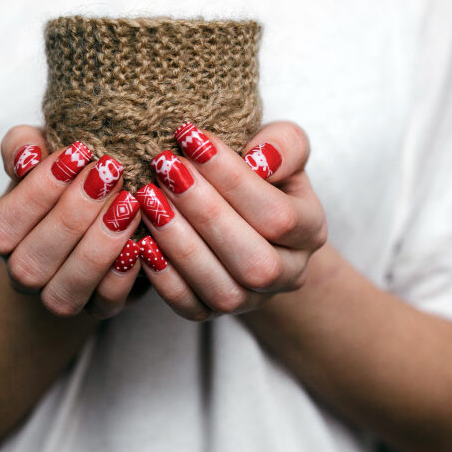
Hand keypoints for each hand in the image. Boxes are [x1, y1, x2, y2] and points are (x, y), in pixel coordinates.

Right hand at [0, 126, 142, 318]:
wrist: (94, 219)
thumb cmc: (63, 180)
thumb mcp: (40, 153)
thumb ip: (23, 145)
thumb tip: (28, 155)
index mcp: (1, 236)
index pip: (1, 225)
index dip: (37, 191)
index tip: (77, 153)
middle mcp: (23, 274)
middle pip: (31, 261)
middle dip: (72, 215)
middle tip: (110, 174)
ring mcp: (60, 297)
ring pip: (65, 291)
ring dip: (98, 246)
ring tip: (129, 204)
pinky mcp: (100, 308)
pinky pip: (106, 304)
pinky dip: (122, 276)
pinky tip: (140, 241)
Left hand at [135, 121, 326, 319]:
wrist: (244, 216)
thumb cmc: (260, 175)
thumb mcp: (280, 150)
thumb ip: (283, 145)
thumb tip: (260, 158)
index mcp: (310, 232)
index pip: (277, 215)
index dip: (232, 178)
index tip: (191, 138)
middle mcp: (288, 274)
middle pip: (253, 259)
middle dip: (204, 211)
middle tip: (165, 168)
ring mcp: (251, 300)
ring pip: (222, 289)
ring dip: (180, 244)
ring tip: (149, 199)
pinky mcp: (213, 313)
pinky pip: (190, 307)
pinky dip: (164, 277)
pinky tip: (142, 240)